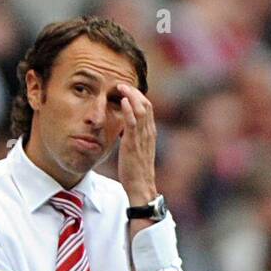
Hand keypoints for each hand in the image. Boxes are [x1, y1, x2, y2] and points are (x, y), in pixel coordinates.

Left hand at [116, 81, 156, 204]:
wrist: (140, 187)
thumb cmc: (136, 171)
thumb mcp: (137, 150)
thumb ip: (134, 138)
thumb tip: (125, 130)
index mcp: (150, 133)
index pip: (148, 108)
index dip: (138, 96)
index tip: (127, 90)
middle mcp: (148, 133)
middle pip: (146, 104)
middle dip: (134, 91)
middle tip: (122, 84)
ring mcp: (142, 137)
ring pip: (141, 109)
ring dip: (130, 95)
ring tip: (120, 86)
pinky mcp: (133, 143)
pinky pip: (133, 122)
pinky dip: (128, 109)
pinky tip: (122, 100)